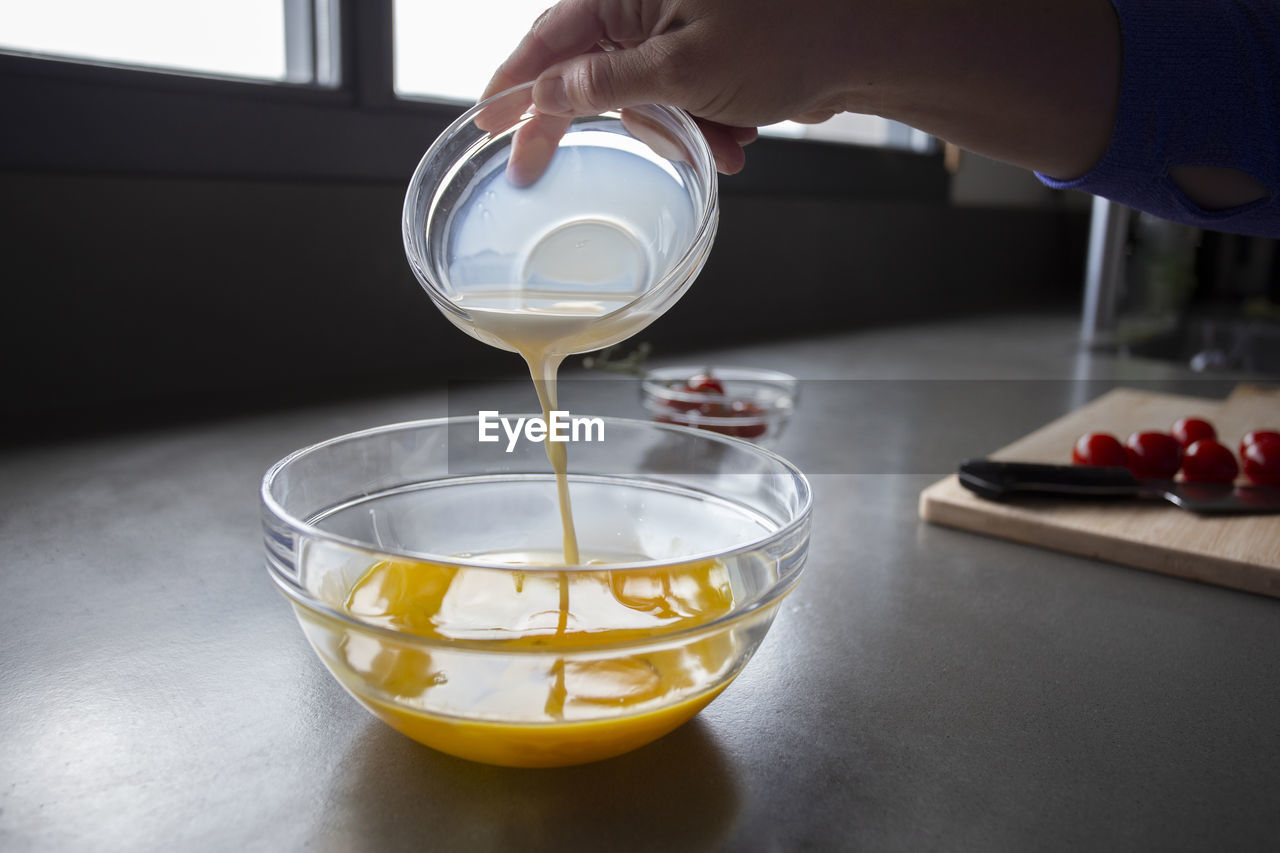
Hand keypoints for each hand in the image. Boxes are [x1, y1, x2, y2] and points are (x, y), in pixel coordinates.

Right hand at [480, 0, 862, 174]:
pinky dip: (703, 129)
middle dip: (596, 122)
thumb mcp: (684, 69)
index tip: (483, 121)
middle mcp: (649, 6)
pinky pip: (680, 104)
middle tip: (535, 170)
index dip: (511, 81)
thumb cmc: (786, 40)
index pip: (550, 36)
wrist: (866, 48)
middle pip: (586, 71)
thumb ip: (607, 83)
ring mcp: (680, 31)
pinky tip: (738, 138)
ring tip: (720, 143)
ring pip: (640, 99)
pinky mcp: (709, 58)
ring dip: (674, 133)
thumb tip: (547, 93)